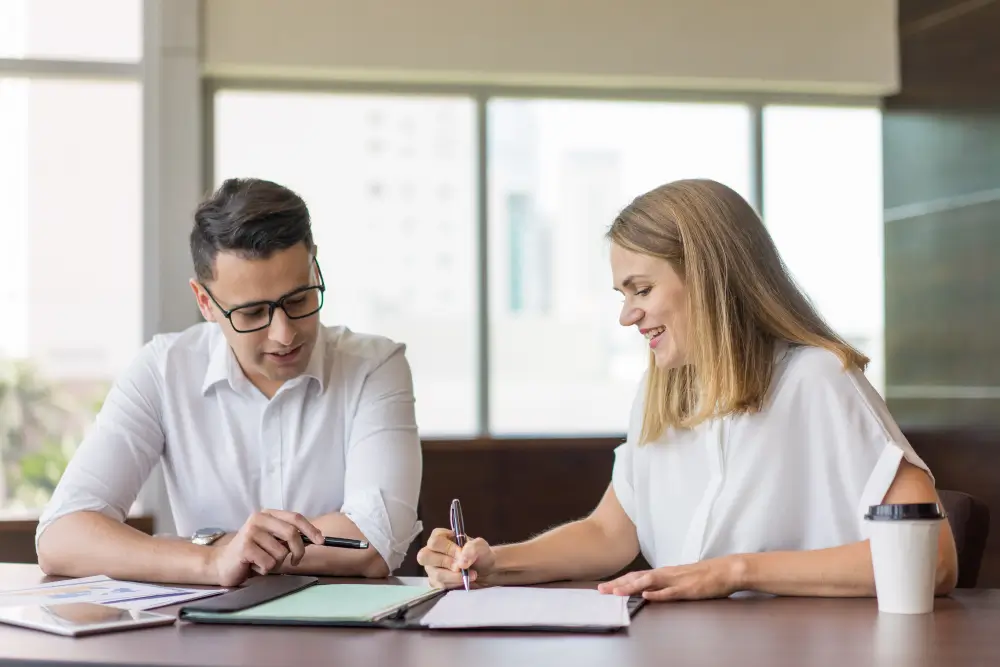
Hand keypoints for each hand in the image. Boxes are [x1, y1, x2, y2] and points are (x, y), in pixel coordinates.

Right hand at [208, 510, 324, 586]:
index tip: (321, 541)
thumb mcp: (272, 540)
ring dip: (276, 563)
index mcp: (267, 514)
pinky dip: (265, 570)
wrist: (222, 564)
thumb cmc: (252, 554)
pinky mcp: (245, 547)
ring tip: (262, 561)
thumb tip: (315, 537)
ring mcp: (250, 532)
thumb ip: (288, 537)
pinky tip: (254, 566)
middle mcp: (258, 519)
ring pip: (281, 552)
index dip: (310, 529)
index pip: (295, 518)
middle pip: (291, 533)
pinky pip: (269, 563)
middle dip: (298, 551)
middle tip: (295, 561)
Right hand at [416, 527, 495, 588]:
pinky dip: (455, 584)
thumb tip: (461, 561)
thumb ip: (473, 548)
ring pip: (435, 574)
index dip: (448, 548)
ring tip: (471, 574)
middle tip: (462, 566)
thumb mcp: (481, 547)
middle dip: (447, 562)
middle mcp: (432, 552)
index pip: (434, 541)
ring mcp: (431, 568)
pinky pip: (440, 586)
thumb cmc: (480, 555)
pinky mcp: (435, 583)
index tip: (461, 552)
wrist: (486, 572)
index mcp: (440, 538)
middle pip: (425, 556)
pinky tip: (464, 581)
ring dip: (455, 576)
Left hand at [597, 556, 744, 601]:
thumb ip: (666, 583)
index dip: (620, 581)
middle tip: (601, 590)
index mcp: (665, 572)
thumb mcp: (681, 578)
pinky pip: (670, 592)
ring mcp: (677, 581)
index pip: (637, 576)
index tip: (605, 586)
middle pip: (638, 578)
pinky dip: (658, 594)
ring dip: (631, 588)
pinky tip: (647, 596)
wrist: (726, 570)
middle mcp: (667, 574)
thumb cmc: (705, 575)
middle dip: (618, 584)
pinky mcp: (688, 589)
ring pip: (649, 583)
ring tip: (616, 592)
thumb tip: (651, 589)